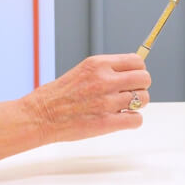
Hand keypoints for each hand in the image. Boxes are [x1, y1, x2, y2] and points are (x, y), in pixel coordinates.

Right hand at [23, 53, 150, 142]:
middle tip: (130, 93)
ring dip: (137, 105)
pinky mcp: (106, 123)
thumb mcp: (83, 70)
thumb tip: (133, 70)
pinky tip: (122, 119)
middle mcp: (104, 80)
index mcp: (98, 64)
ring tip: (123, 107)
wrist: (40, 116)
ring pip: (143, 99)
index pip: (137, 61)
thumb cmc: (59, 94)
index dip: (139, 70)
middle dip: (141, 87)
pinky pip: (137, 120)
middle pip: (145, 79)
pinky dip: (133, 121)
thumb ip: (107, 70)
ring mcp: (106, 102)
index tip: (133, 77)